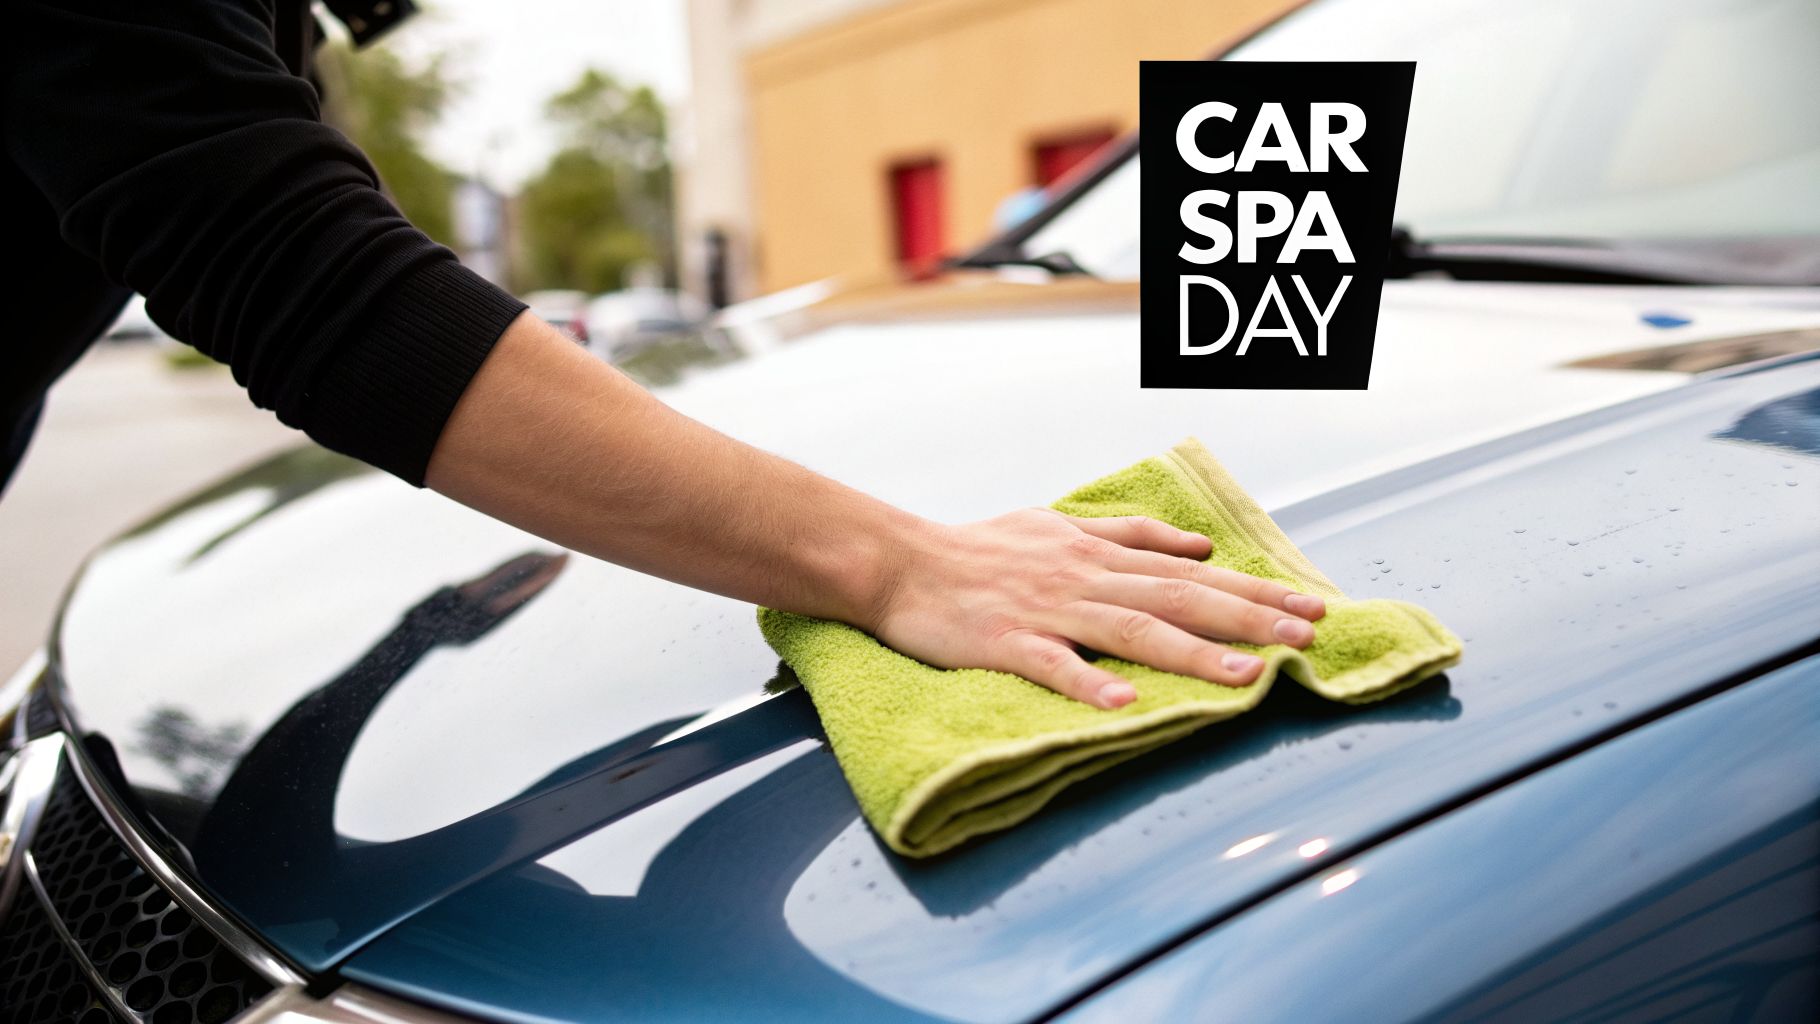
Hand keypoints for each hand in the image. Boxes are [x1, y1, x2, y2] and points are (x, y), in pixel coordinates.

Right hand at [867, 509, 1325, 708]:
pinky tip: (1125, 705)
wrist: (899, 562)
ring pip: (1132, 630)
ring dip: (1193, 652)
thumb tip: (1196, 546)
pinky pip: (1053, 665)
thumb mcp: (1056, 523)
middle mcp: (1083, 578)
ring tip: (1248, 675)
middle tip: (1307, 635)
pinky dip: (1089, 684)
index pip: (1189, 574)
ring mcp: (1047, 611)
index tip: (1308, 606)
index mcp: (1096, 555)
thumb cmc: (978, 547)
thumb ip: (1127, 535)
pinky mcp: (1006, 642)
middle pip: (1178, 598)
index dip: (1251, 591)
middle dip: (1247, 618)